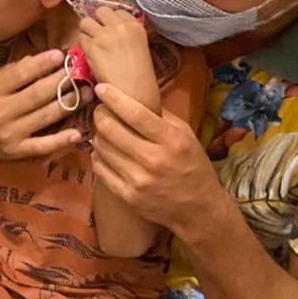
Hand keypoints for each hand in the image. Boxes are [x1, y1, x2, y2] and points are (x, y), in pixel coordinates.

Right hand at [0, 50, 81, 161]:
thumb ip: (8, 73)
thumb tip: (36, 60)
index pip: (20, 74)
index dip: (42, 64)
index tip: (60, 54)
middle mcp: (0, 112)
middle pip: (38, 94)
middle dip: (62, 80)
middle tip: (80, 71)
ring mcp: (10, 133)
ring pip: (46, 116)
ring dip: (70, 103)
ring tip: (88, 92)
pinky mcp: (16, 151)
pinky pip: (42, 145)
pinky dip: (61, 140)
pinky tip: (77, 132)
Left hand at [78, 7, 159, 110]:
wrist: (134, 93)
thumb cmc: (137, 75)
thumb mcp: (137, 47)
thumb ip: (124, 34)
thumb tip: (106, 28)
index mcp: (136, 26)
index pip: (117, 11)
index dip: (110, 21)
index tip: (108, 30)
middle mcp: (121, 26)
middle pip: (100, 10)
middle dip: (96, 21)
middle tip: (96, 35)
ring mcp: (105, 34)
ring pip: (86, 21)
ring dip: (86, 31)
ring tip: (91, 45)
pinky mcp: (93, 45)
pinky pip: (81, 37)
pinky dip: (82, 45)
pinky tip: (90, 55)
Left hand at [91, 82, 221, 237]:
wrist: (199, 211)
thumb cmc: (193, 167)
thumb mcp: (187, 136)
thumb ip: (162, 116)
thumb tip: (134, 95)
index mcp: (172, 141)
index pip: (135, 113)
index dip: (113, 98)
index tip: (101, 88)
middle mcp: (154, 160)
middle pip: (110, 129)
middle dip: (100, 115)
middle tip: (101, 112)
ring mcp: (138, 180)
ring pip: (101, 147)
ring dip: (98, 135)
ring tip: (105, 132)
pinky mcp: (127, 196)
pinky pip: (99, 168)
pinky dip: (98, 156)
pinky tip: (105, 152)